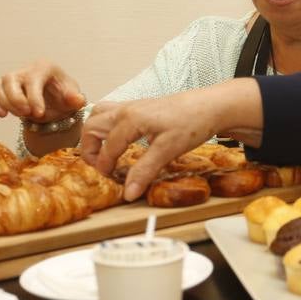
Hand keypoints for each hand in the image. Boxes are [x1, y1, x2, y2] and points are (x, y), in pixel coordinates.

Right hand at [0, 60, 85, 121]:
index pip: (33, 79)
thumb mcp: (73, 98)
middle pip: (10, 79)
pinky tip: (3, 115)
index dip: (34, 97)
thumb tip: (78, 100)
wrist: (54, 102)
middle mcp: (25, 69)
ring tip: (20, 115)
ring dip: (5, 103)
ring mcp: (12, 78)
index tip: (39, 113)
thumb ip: (76, 99)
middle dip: (16, 99)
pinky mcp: (2, 87)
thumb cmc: (63, 96)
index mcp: (44, 67)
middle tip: (27, 114)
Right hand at [79, 80, 264, 200]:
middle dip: (89, 148)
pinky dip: (107, 126)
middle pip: (92, 125)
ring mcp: (132, 106)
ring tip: (103, 153)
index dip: (104, 167)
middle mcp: (126, 110)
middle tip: (99, 167)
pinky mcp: (141, 107)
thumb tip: (128, 193)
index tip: (110, 181)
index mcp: (130, 120)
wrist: (212, 106)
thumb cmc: (192, 123)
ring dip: (95, 133)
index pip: (107, 147)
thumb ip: (145, 171)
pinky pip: (113, 113)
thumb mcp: (168, 150)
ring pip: (99, 114)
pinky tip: (119, 140)